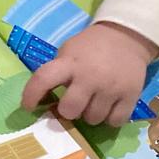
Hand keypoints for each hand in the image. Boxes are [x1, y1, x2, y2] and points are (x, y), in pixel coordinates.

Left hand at [20, 22, 157, 127]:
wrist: (126, 37)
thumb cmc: (91, 46)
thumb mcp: (68, 51)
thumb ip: (58, 72)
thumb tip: (44, 100)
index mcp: (70, 62)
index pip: (43, 79)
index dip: (31, 95)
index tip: (28, 106)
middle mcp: (90, 77)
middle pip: (70, 110)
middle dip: (68, 111)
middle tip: (73, 104)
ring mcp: (111, 88)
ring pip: (93, 119)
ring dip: (90, 115)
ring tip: (93, 102)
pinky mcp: (131, 96)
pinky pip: (114, 121)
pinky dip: (109, 119)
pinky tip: (109, 107)